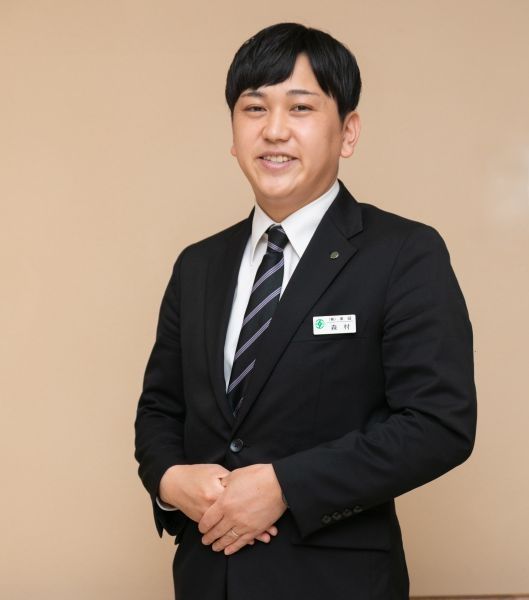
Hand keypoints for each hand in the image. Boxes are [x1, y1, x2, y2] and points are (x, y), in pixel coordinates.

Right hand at [158, 464, 277, 547]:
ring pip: (228, 530)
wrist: (175, 483)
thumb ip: (231, 480)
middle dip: (254, 527)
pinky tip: (241, 542)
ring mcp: (205, 517)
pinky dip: (230, 538)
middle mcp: (211, 507)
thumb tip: (246, 484)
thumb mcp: (216, 471)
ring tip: (261, 539)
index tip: (269, 513)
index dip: (254, 508)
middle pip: (236, 519)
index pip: (239, 503)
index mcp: (216, 492)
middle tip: (269, 532)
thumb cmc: (197, 474)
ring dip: (245, 535)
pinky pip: (218, 532)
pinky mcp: (201, 522)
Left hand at [199, 464, 286, 554]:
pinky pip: (242, 542)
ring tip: (215, 547)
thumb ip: (224, 484)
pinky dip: (234, 548)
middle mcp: (232, 516)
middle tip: (205, 541)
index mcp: (224, 503)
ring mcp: (244, 525)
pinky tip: (228, 551)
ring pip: (228, 539)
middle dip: (209, 538)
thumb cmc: (256, 476)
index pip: (208, 519)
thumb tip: (219, 488)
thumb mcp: (235, 476)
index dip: (203, 526)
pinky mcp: (255, 529)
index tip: (201, 528)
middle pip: (216, 531)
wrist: (277, 484)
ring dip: (219, 544)